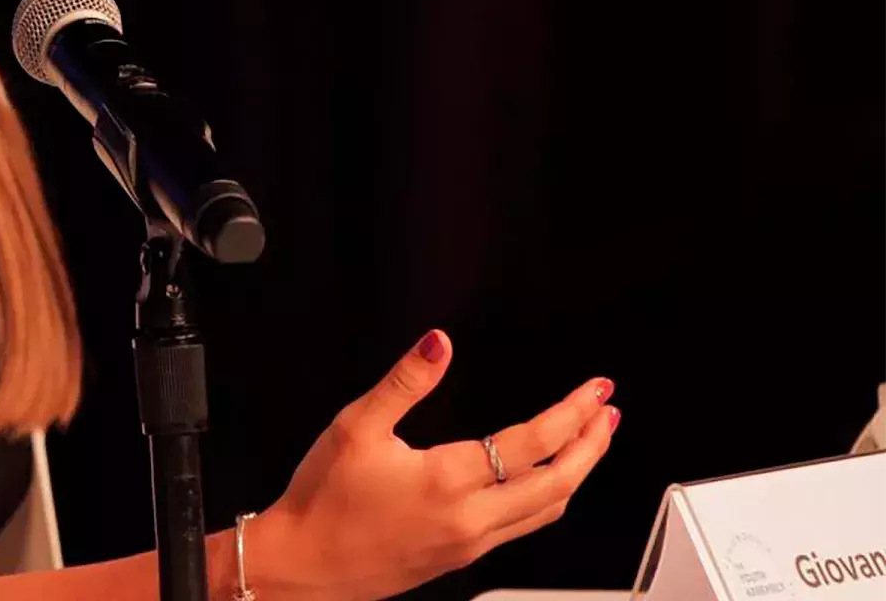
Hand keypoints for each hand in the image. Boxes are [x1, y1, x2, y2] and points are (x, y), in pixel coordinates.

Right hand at [245, 330, 618, 600]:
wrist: (303, 565)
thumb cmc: (323, 501)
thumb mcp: (355, 427)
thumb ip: (404, 383)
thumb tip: (438, 345)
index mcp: (447, 480)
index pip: (532, 443)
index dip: (570, 413)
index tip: (593, 391)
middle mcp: (469, 517)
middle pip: (557, 483)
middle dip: (591, 445)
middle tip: (606, 413)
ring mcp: (469, 542)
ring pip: (547, 511)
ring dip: (576, 474)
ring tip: (589, 443)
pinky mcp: (461, 556)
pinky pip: (523, 528)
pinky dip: (548, 498)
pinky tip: (542, 481)